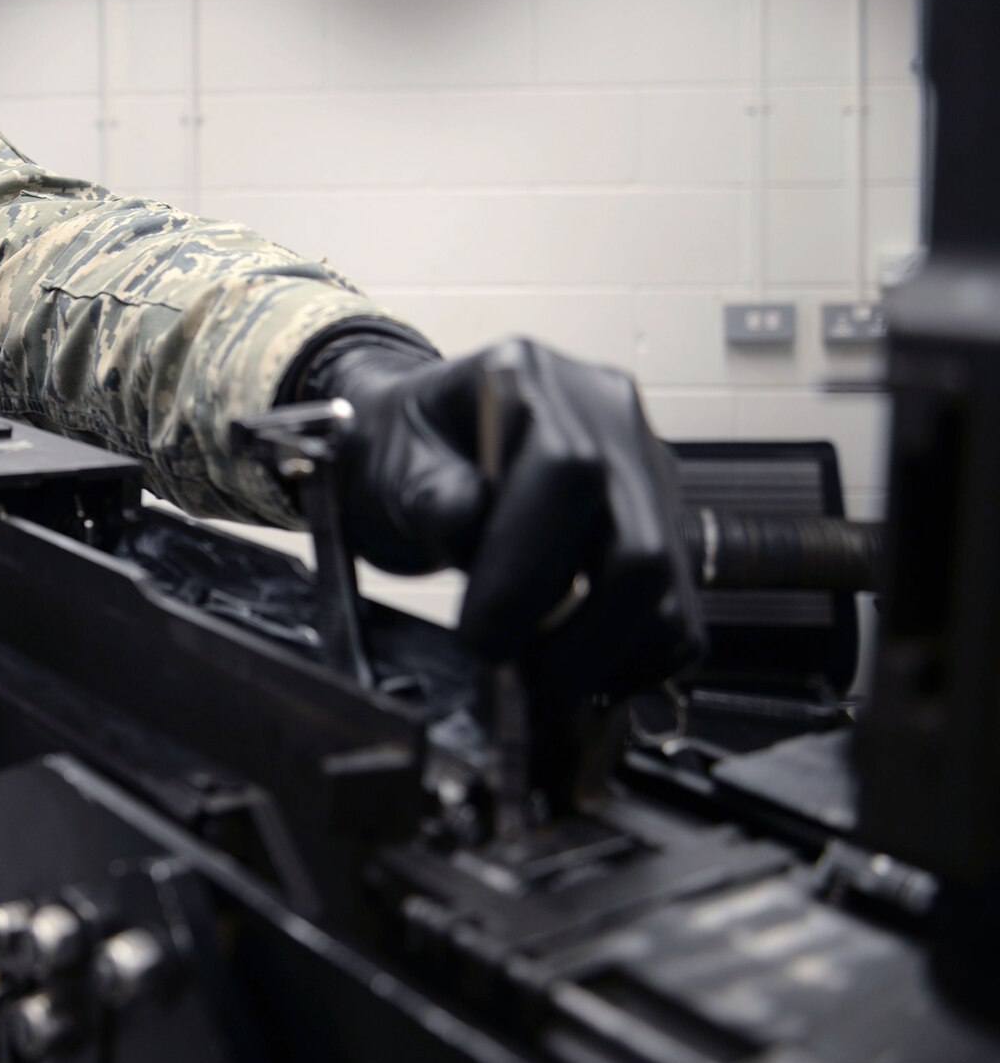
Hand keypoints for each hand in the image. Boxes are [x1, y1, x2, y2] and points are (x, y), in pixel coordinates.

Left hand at [313, 337, 700, 698]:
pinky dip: (631, 660)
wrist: (419, 446)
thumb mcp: (386, 457)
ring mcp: (644, 471)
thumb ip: (425, 490)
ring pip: (666, 589)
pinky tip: (574, 673)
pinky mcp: (660, 524)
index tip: (481, 637)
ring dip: (602, 657)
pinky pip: (677, 612)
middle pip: (637, 545)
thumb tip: (468, 524)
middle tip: (512, 683)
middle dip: (574, 637)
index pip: (568, 472)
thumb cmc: (400, 447)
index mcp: (532, 378)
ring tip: (535, 684)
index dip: (529, 568)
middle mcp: (608, 417)